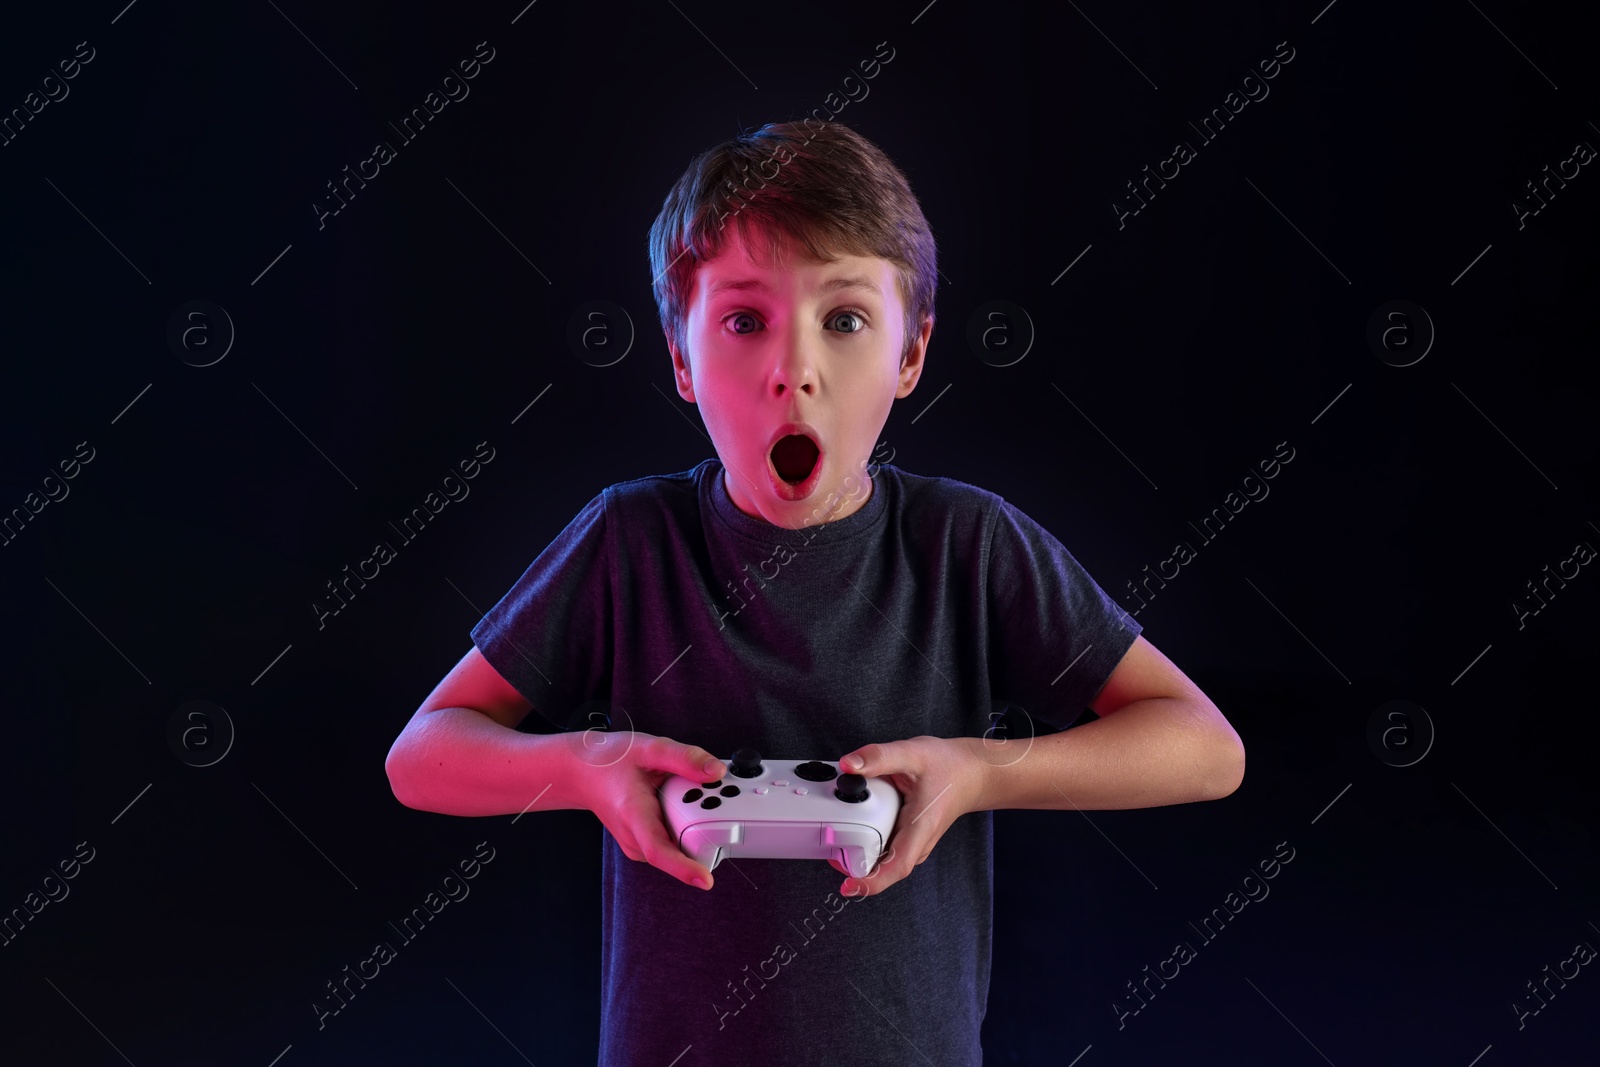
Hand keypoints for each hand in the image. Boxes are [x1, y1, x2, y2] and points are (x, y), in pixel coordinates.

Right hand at [561, 730, 725, 889]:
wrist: (582, 772)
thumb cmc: (610, 760)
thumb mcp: (649, 748)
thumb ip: (685, 759)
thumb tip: (717, 773)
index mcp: (634, 815)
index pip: (658, 851)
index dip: (683, 869)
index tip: (706, 881)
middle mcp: (635, 838)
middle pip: (681, 846)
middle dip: (708, 825)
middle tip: (720, 792)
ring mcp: (639, 844)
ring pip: (680, 844)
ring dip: (696, 823)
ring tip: (688, 788)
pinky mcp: (645, 844)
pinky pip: (674, 840)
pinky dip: (685, 823)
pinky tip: (680, 798)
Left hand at [830, 736, 987, 896]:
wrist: (971, 773)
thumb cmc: (948, 767)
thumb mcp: (912, 754)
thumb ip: (879, 758)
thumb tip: (847, 765)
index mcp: (920, 828)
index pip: (897, 867)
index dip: (871, 882)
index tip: (848, 887)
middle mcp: (916, 843)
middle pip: (881, 866)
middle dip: (852, 862)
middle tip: (828, 844)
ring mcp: (911, 843)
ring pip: (880, 858)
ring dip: (856, 853)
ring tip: (835, 836)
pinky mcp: (906, 837)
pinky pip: (882, 847)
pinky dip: (865, 840)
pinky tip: (851, 827)